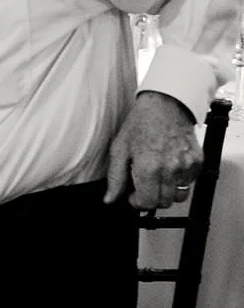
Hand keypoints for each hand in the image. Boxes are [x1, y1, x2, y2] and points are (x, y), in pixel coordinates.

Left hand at [104, 91, 201, 209]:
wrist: (165, 105)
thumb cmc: (141, 124)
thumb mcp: (119, 149)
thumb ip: (115, 178)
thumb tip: (110, 198)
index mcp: (149, 167)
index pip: (147, 202)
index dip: (137, 202)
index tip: (133, 195)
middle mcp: (170, 169)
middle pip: (164, 202)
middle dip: (151, 198)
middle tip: (143, 184)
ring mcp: (186, 166)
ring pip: (179, 196)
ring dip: (167, 192)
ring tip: (157, 176)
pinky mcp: (198, 162)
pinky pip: (190, 182)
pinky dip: (179, 180)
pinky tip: (169, 166)